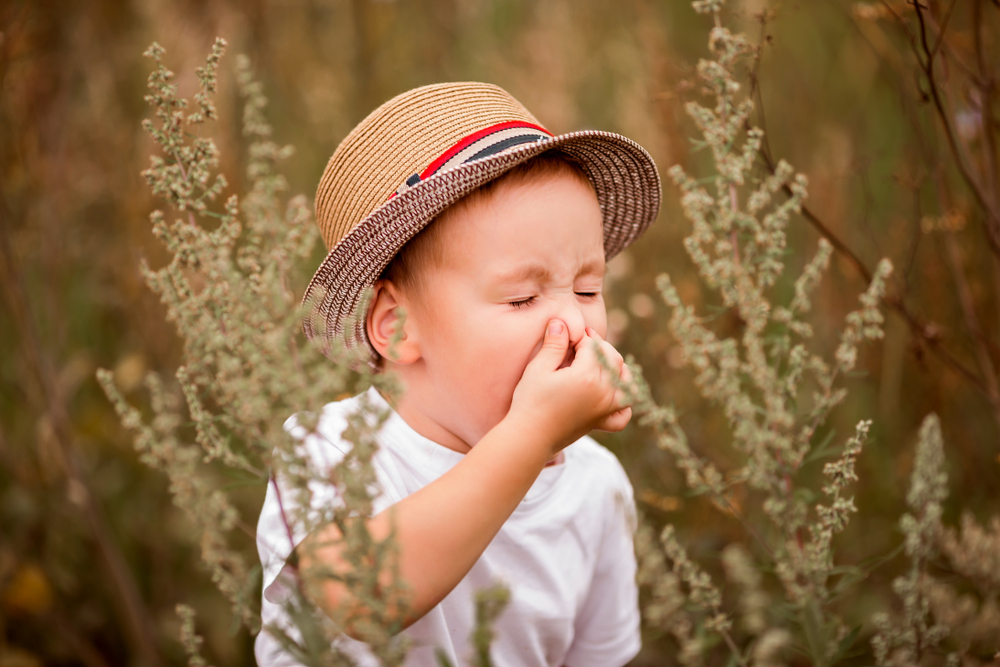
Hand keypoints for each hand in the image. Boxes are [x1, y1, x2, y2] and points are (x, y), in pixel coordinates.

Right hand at [508, 319, 631, 456]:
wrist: (528, 437)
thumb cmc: (530, 401)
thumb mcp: (538, 368)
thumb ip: (554, 344)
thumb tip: (561, 321)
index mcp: (587, 376)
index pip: (592, 346)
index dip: (579, 336)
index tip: (566, 334)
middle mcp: (603, 392)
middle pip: (612, 358)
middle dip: (598, 346)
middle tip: (579, 342)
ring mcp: (605, 408)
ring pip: (626, 381)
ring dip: (617, 367)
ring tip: (598, 361)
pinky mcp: (601, 422)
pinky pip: (624, 413)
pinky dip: (624, 401)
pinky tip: (612, 393)